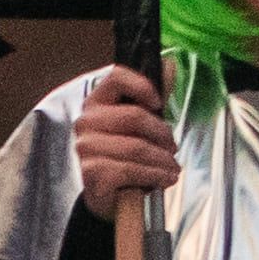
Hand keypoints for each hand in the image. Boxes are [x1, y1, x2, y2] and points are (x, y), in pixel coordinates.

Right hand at [67, 62, 179, 212]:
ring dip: (163, 162)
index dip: (142, 86)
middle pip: (134, 116)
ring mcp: (86, 148)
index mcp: (97, 103)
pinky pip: (130, 170)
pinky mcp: (92, 172)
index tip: (158, 103)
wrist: (110, 196)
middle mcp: (86, 122)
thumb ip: (156, 94)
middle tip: (172, 148)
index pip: (116, 78)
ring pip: (136, 148)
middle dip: (162, 135)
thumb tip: (170, 63)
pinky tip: (163, 179)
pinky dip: (154, 176)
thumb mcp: (143, 124)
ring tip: (172, 169)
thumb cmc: (126, 156)